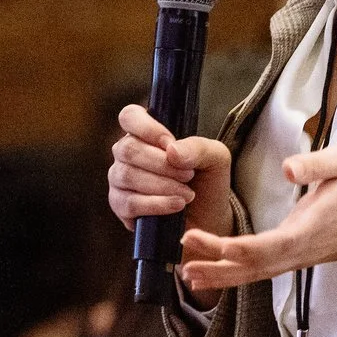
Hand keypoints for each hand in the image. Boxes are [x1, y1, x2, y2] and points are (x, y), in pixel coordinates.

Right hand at [107, 104, 232, 238]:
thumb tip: (171, 150)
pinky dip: (156, 204)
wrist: (208, 219)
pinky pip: (128, 202)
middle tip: (188, 175)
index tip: (169, 143)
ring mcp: (120, 180)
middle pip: (128, 149)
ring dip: (162, 185)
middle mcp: (127, 154)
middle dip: (162, 164)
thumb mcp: (216, 159)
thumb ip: (198, 148)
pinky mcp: (120, 206)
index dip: (147, 128)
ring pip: (127, 176)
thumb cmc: (207, 181)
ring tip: (187, 194)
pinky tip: (176, 206)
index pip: (129, 117)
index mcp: (146, 134)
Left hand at [176, 144, 336, 290]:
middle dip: (218, 267)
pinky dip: (235, 272)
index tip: (210, 242)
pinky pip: (262, 268)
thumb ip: (318, 164)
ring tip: (186, 274)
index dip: (238, 248)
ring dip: (222, 275)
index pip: (270, 245)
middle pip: (255, 267)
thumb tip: (288, 168)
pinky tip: (211, 271)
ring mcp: (299, 256)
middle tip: (183, 262)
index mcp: (311, 228)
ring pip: (256, 273)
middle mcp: (302, 249)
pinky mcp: (296, 255)